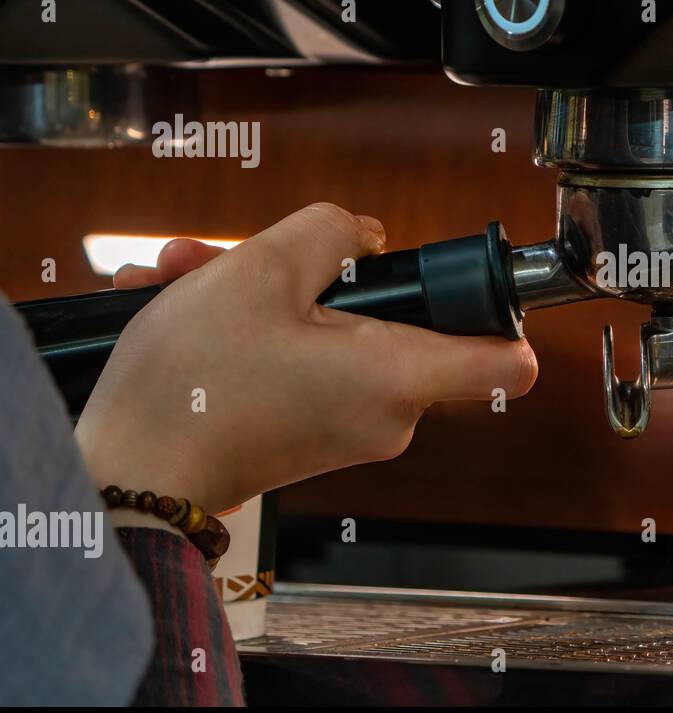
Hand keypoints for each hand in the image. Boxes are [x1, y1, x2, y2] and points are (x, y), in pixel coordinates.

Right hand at [75, 203, 537, 513]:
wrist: (125, 479)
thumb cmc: (193, 386)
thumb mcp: (259, 270)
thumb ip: (330, 233)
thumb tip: (365, 237)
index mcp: (398, 378)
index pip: (507, 362)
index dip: (500, 313)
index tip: (474, 282)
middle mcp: (388, 417)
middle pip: (392, 322)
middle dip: (318, 279)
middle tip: (246, 257)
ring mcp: (348, 432)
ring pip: (333, 336)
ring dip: (267, 297)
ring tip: (189, 277)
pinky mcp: (309, 438)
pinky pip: (304, 367)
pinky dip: (254, 335)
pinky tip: (186, 308)